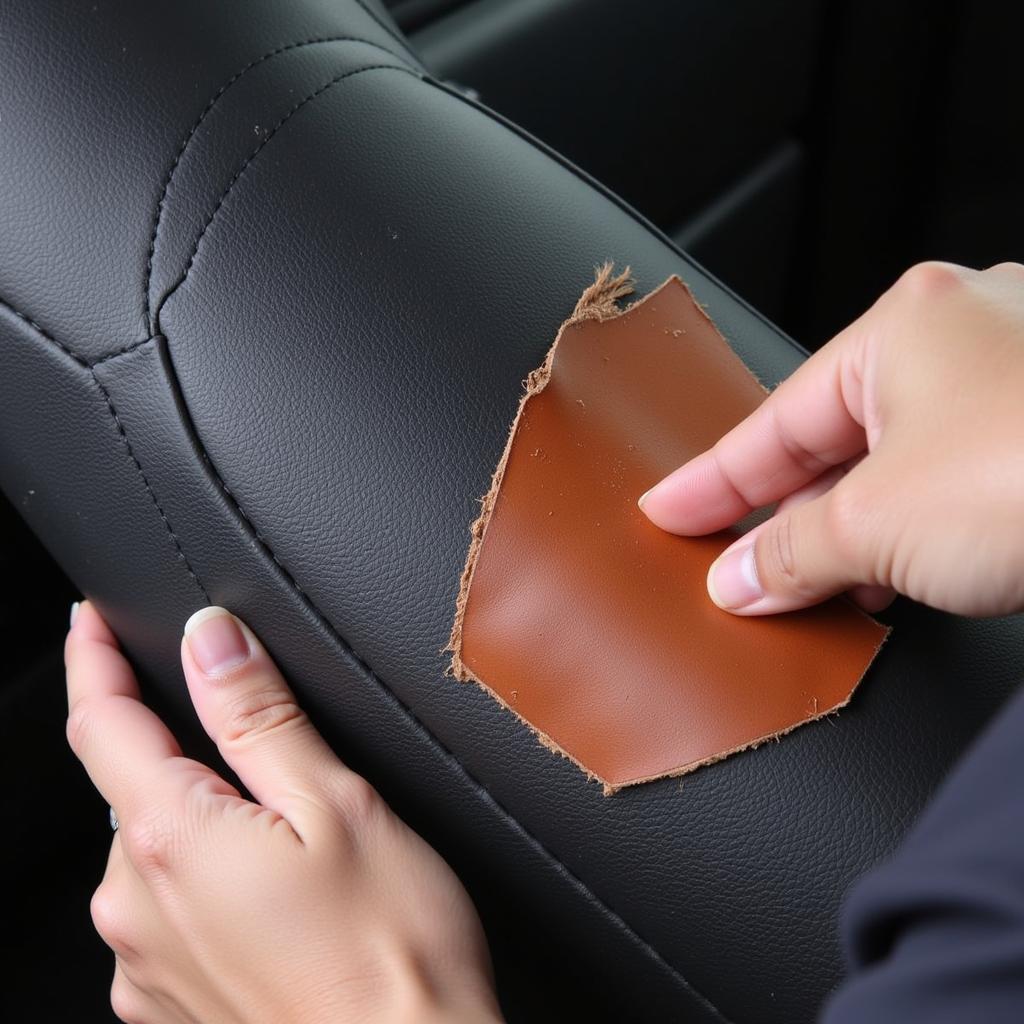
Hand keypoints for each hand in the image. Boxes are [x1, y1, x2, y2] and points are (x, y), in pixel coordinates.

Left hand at [65, 602, 502, 1023]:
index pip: (101, 723)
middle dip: (180, 751)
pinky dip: (205, 880)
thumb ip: (259, 716)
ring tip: (293, 846)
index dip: (92, 661)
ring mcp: (146, 964)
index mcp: (174, 839)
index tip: (92, 622)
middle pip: (131, 786)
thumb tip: (212, 641)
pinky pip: (167, 909)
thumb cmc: (391, 952)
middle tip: (271, 763)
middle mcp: (136, 907)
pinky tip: (276, 900)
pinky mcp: (168, 1002)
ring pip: (154, 848)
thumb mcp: (337, 802)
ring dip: (200, 820)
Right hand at [639, 261, 1023, 616]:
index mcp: (902, 327)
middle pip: (835, 440)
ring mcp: (1016, 381)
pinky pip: (951, 482)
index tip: (670, 509)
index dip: (712, 477)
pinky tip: (892, 577)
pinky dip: (912, 531)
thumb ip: (792, 552)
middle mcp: (962, 336)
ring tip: (805, 585)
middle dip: (781, 511)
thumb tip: (739, 578)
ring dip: (849, 531)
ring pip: (897, 464)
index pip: (773, 419)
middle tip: (731, 561)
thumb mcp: (879, 525)